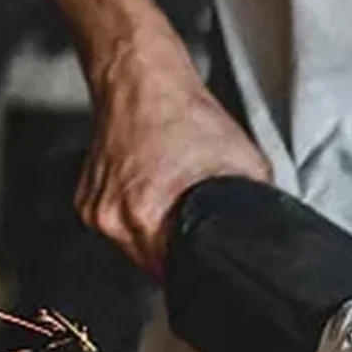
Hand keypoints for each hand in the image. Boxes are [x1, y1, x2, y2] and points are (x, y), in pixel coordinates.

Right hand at [75, 29, 270, 279]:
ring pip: (132, 248)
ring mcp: (95, 209)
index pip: (170, 275)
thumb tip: (265, 231)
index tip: (205, 265)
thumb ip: (253, 203)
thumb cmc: (181, 110)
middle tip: (194, 228)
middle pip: (151, 265)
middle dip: (175, 254)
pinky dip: (136, 218)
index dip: (193, 272)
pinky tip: (152, 193)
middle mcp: (113, 217)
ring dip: (155, 237)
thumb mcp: (240, 159)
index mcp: (145, 213)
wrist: (139, 76)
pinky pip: (118, 228)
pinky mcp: (86, 201)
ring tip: (172, 203)